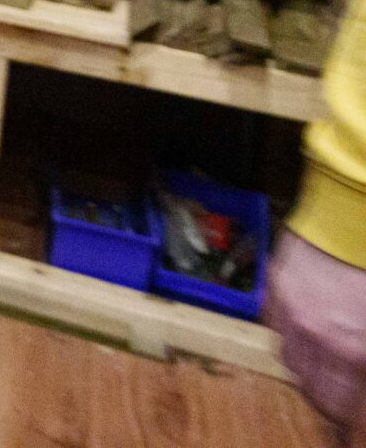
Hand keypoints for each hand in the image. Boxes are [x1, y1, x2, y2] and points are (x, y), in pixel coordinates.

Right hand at [269, 232, 365, 434]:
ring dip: (302, 360)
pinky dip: (288, 329)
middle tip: (333, 386)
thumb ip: (362, 351)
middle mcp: (315, 336)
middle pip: (306, 384)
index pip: (333, 401)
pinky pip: (274, 323)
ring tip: (318, 354)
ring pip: (286, 355)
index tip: (342, 413)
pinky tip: (305, 322)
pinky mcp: (274, 289)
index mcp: (351, 349)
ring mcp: (290, 311)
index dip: (337, 411)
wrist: (352, 219)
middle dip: (320, 389)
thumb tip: (357, 364)